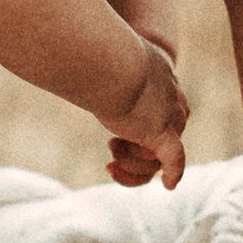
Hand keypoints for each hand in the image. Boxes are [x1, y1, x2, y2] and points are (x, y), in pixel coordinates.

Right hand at [100, 41, 187, 187]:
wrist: (110, 62)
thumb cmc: (98, 57)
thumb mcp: (103, 63)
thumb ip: (99, 70)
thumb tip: (69, 59)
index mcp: (161, 78)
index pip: (163, 113)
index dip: (141, 132)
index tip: (113, 142)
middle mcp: (171, 99)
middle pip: (165, 135)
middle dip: (135, 150)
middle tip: (111, 146)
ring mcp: (170, 117)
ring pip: (158, 151)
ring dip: (132, 160)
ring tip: (112, 147)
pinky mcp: (163, 133)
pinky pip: (174, 160)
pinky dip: (173, 173)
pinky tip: (169, 184)